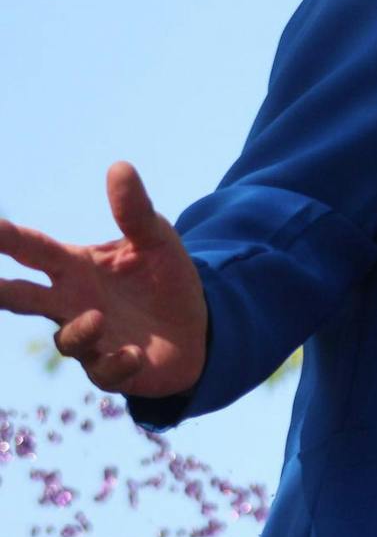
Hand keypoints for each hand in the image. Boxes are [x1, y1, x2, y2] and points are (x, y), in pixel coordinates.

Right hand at [0, 161, 206, 397]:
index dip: (5, 238)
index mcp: (76, 267)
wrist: (198, 324)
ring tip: (97, 317)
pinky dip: (116, 362)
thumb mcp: (156, 239)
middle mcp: (73, 304)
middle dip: (1, 292)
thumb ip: (135, 210)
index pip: (32, 249)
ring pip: (67, 339)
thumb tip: (119, 166)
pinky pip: (105, 371)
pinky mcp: (114, 368)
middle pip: (25, 298)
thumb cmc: (164, 277)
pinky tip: (134, 353)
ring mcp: (91, 339)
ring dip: (79, 330)